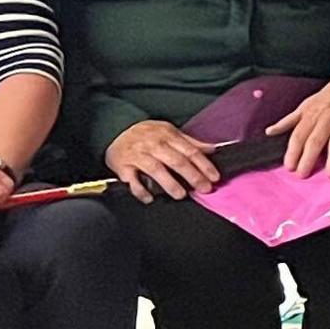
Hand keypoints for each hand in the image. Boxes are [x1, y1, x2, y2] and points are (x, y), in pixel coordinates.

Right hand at [105, 120, 227, 201]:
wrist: (114, 130)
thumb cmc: (146, 134)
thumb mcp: (169, 132)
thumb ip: (190, 142)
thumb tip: (212, 149)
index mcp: (168, 136)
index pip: (190, 151)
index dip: (204, 165)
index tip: (214, 177)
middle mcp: (153, 145)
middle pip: (176, 161)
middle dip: (193, 176)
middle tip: (204, 189)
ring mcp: (138, 155)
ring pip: (156, 170)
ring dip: (170, 184)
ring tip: (181, 194)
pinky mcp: (123, 166)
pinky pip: (132, 180)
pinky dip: (141, 190)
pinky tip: (150, 198)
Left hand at [267, 72, 329, 177]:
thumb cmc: (328, 97)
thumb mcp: (305, 105)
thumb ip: (288, 121)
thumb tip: (269, 131)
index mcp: (311, 116)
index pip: (299, 136)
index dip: (293, 151)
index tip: (289, 166)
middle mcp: (326, 121)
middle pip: (315, 141)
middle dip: (308, 159)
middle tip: (304, 174)